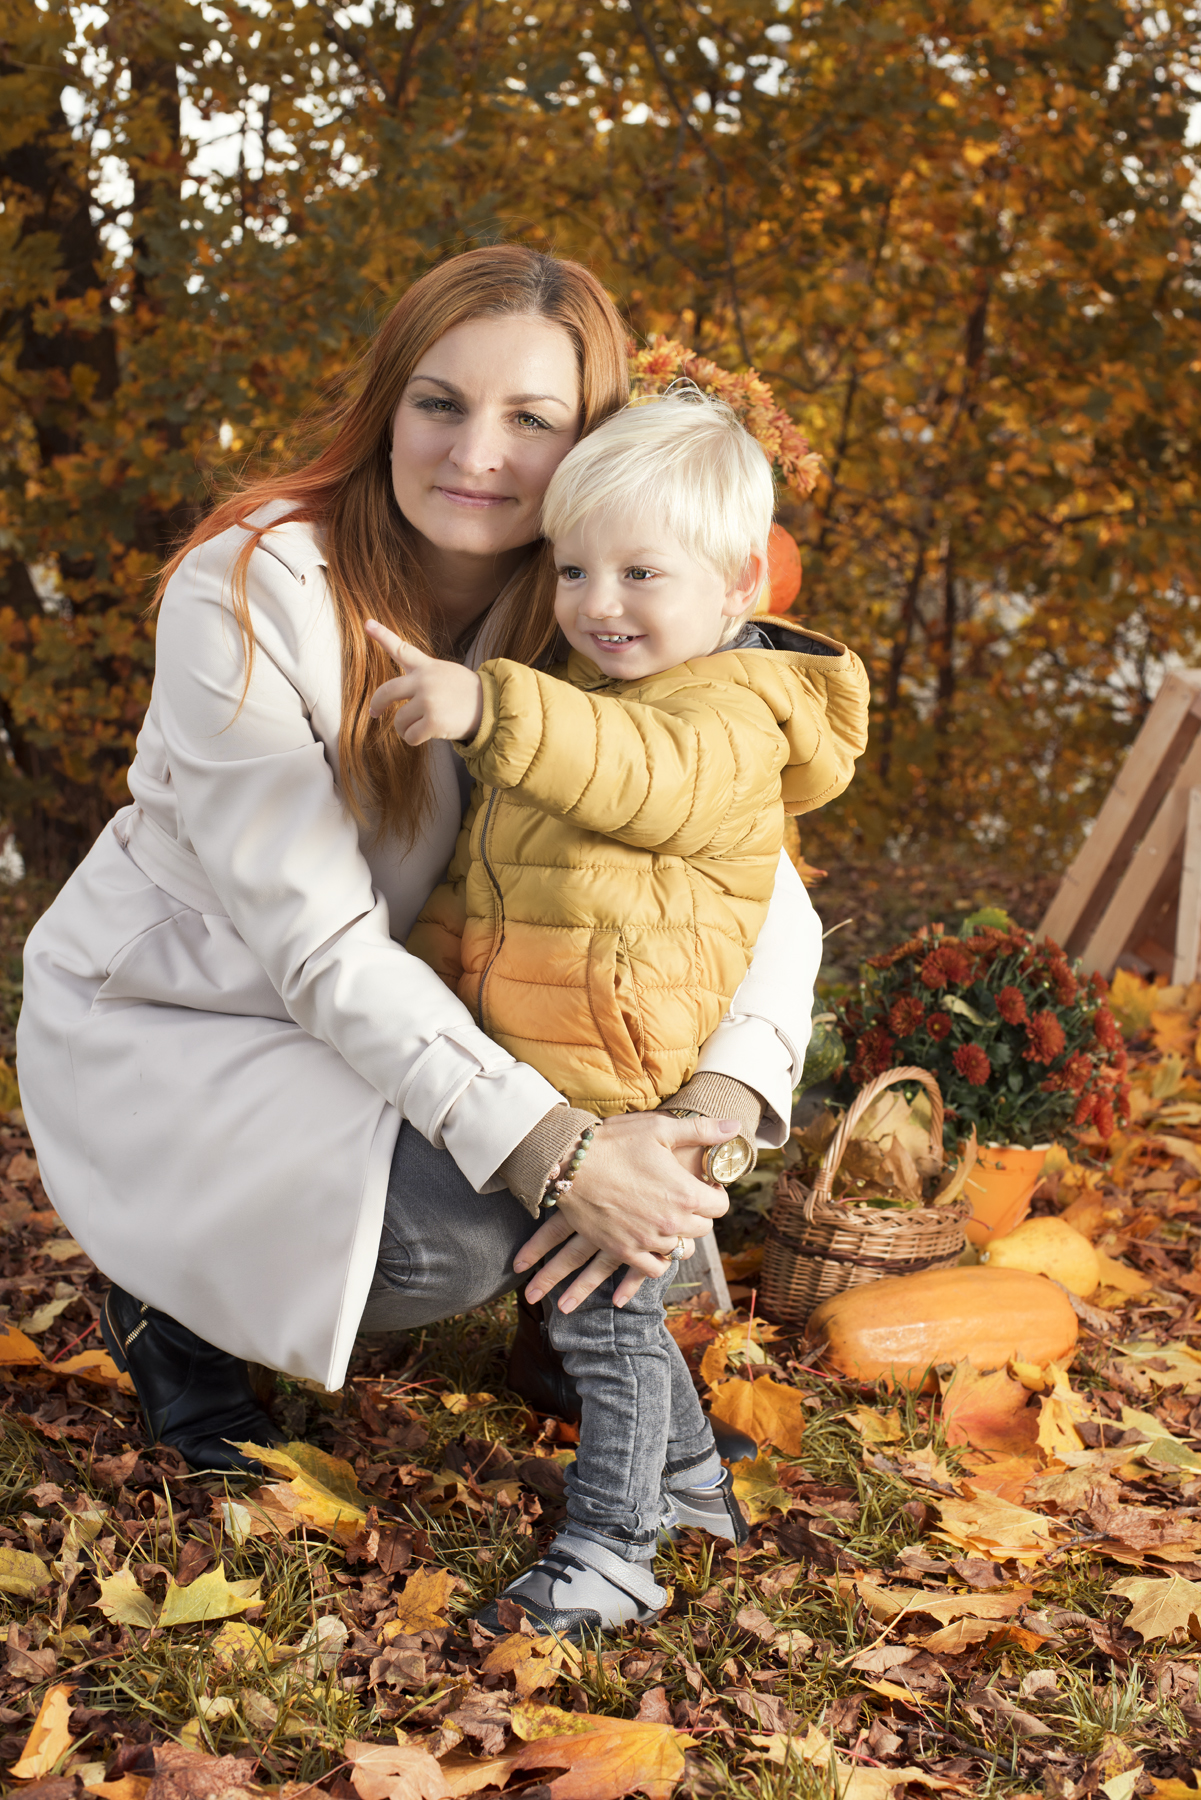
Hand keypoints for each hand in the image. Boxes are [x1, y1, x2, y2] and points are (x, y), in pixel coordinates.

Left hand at [366, 619, 483, 745]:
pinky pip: (410, 736)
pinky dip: (415, 739)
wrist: (491, 707)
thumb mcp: (445, 674)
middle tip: (375, 712)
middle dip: (377, 704)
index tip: (367, 623)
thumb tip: (396, 698)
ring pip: (399, 720)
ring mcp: (428, 701)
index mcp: (427, 667)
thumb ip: (421, 678)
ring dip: (405, 728)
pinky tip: (429, 734)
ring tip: (421, 726)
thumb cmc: (465, 693)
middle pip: (386, 692)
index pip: (401, 648)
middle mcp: (424, 681)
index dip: (382, 635)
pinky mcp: (433, 722)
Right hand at [514, 1112, 736, 1312]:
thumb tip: (734, 1126)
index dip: (714, 1194)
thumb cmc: (614, 1142)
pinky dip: (658, 1259)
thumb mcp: (660, 1128)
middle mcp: (672, 1222)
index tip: (703, 1186)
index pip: (720, 1206)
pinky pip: (654, 1268)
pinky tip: (652, 1243)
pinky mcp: (624, 1251)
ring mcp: (648, 1240)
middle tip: (683, 1200)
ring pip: (681, 1250)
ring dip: (680, 1237)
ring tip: (668, 1221)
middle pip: (703, 1229)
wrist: (569, 1165)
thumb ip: (701, 1131)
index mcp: (686, 1193)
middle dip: (698, 1215)